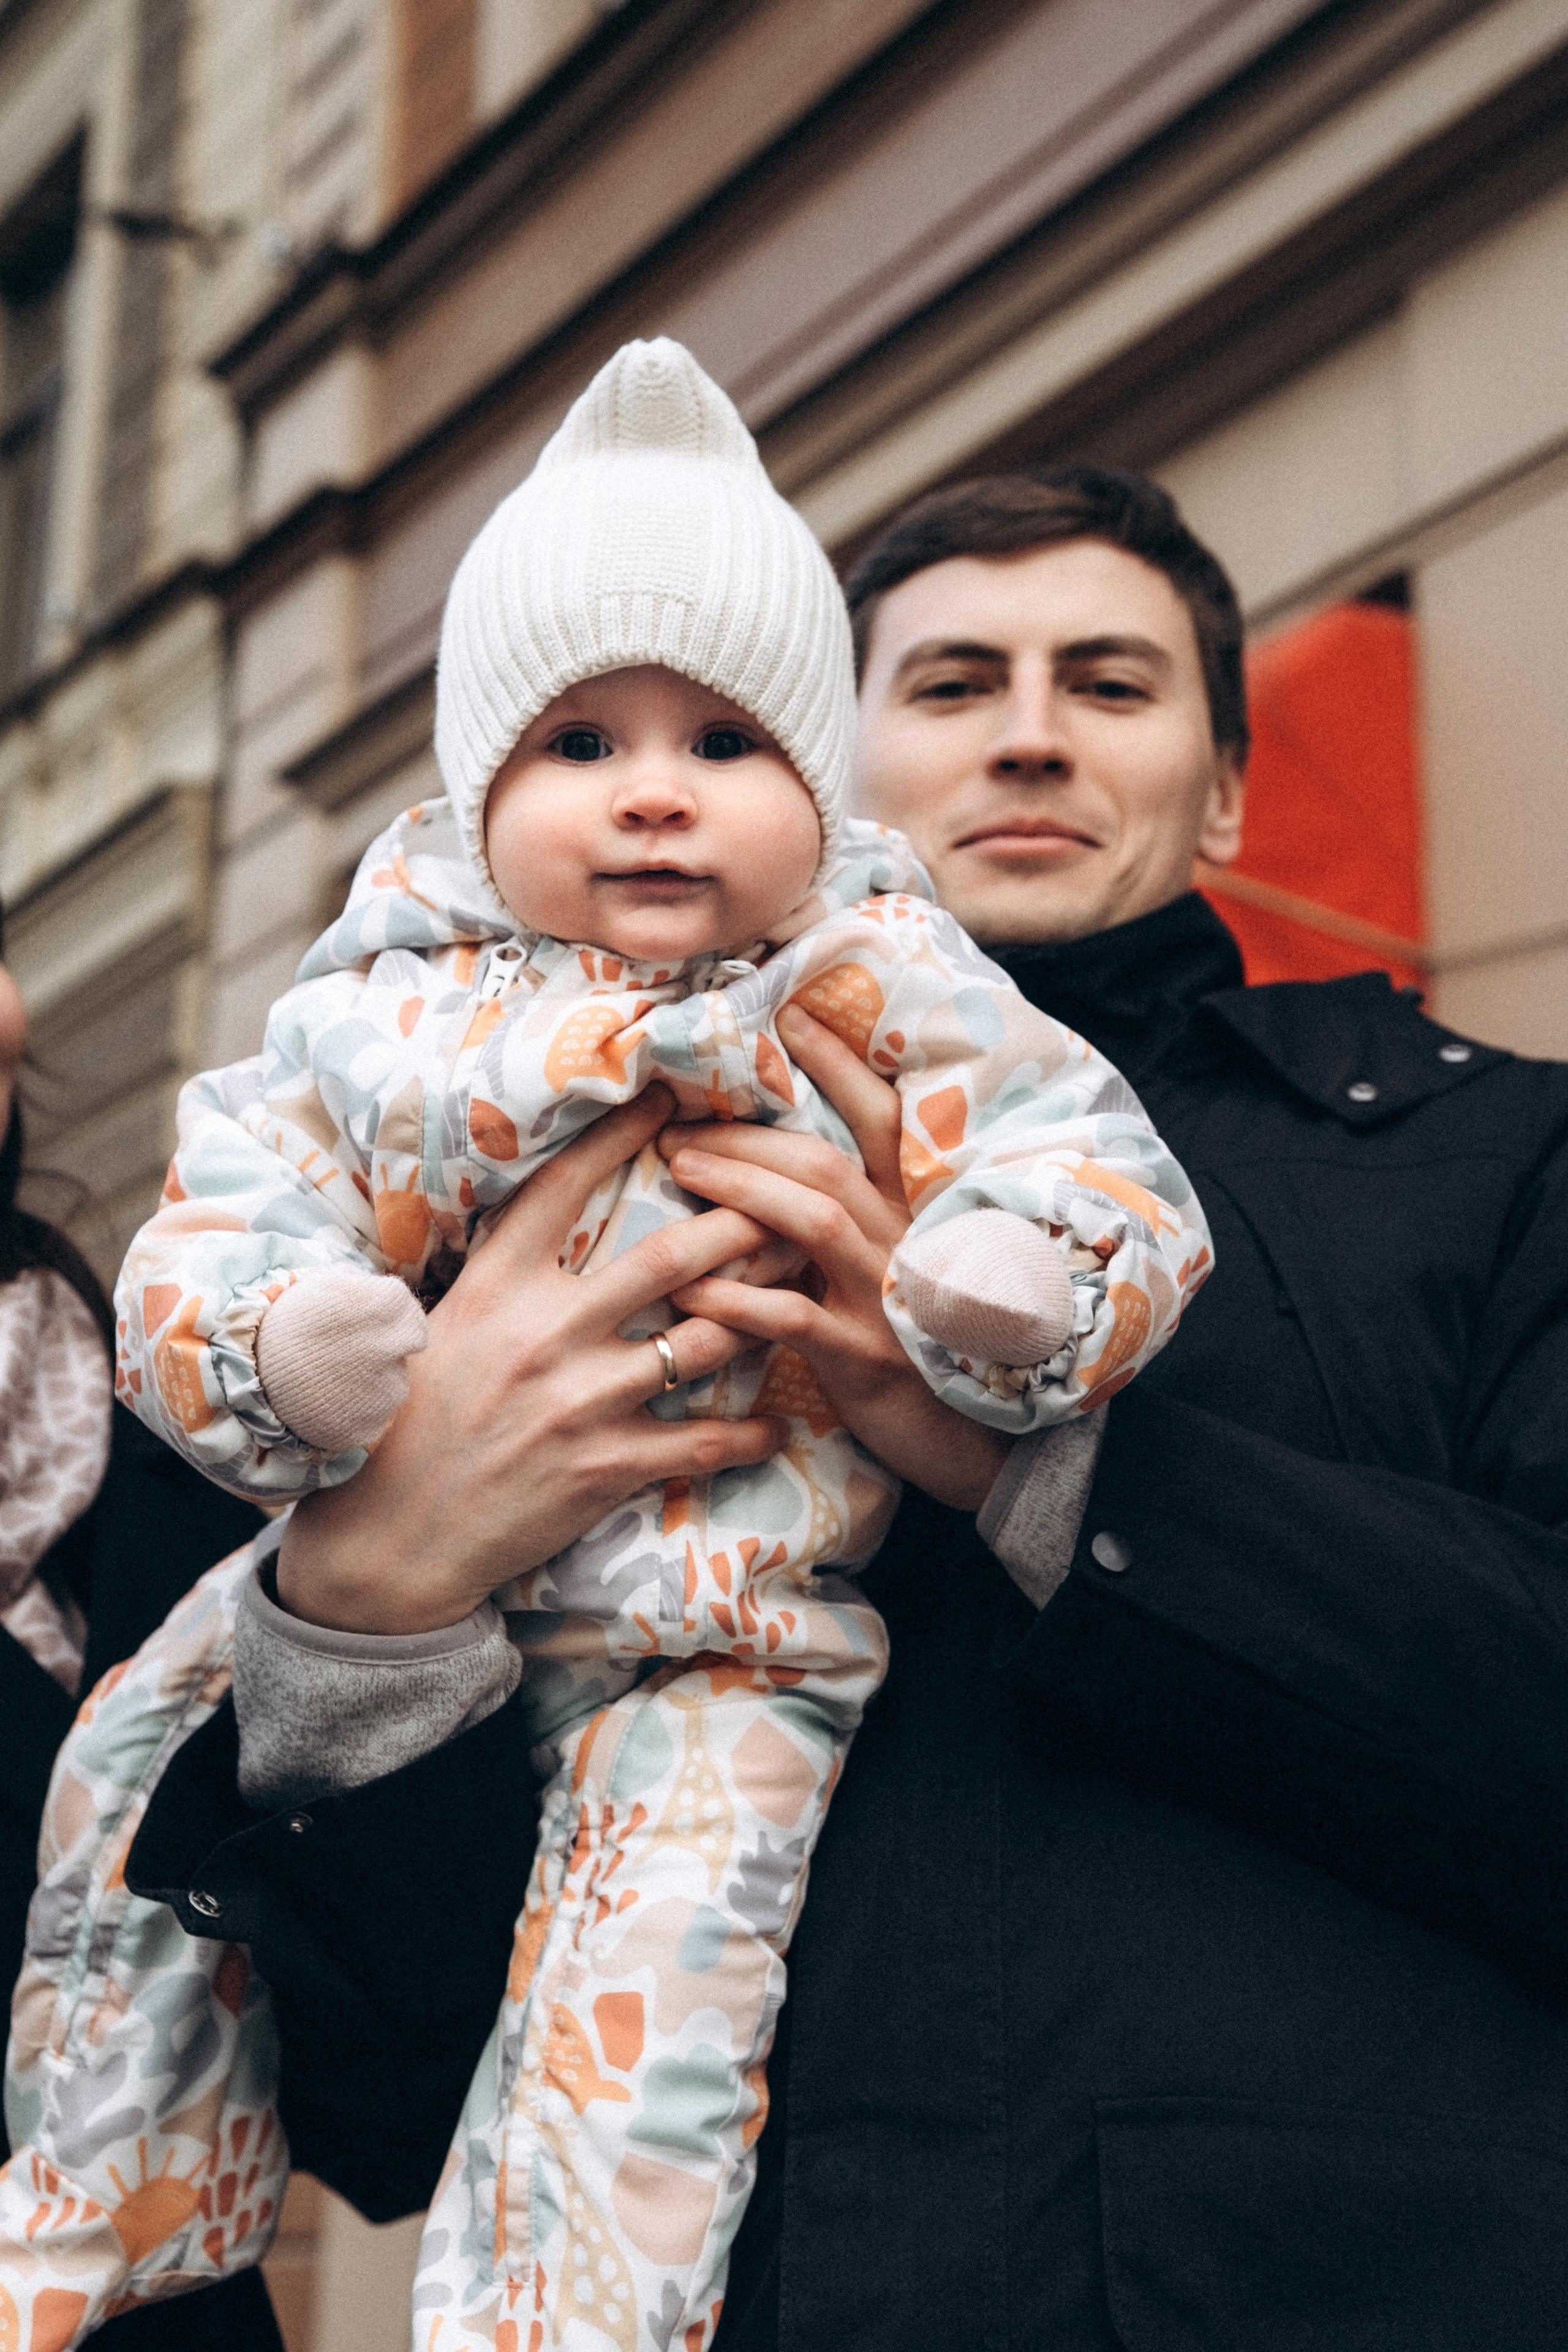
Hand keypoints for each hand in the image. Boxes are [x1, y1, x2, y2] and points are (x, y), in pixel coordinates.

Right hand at [278, 1085, 786, 1632]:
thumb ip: (508, 1274)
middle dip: (742, 1222)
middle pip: (671, 1257)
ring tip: (807, 1286)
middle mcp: (544, 1332)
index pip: (566, 1187)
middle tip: (789, 1197)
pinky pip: (704, 1442)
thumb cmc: (417, 1421)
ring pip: (705, 1340)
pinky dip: (752, 1432)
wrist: (393, 1534)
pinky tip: (780, 1422)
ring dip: (764, 1310)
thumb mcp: (450, 1322)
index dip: (622, 1133)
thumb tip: (556, 1215)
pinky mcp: (604, 1468)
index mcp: (497, 1284)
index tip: (670, 1099)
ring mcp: (580, 1401)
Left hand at [658, 1003, 1009, 1509]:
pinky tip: (688, 1287)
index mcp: (915, 1215)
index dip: (841, 1066)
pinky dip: (735, 1297)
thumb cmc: (920, 1354)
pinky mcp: (866, 1358)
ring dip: (740, 1190)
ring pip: (814, 1221)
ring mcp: (889, 1299)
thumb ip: (847, 1228)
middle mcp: (906, 1243)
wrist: (977, 1447)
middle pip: (827, 1163)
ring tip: (680, 1170)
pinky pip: (793, 1316)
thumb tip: (769, 1179)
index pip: (883, 1122)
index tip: (791, 1018)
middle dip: (749, 1135)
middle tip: (679, 1125)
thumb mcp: (892, 1276)